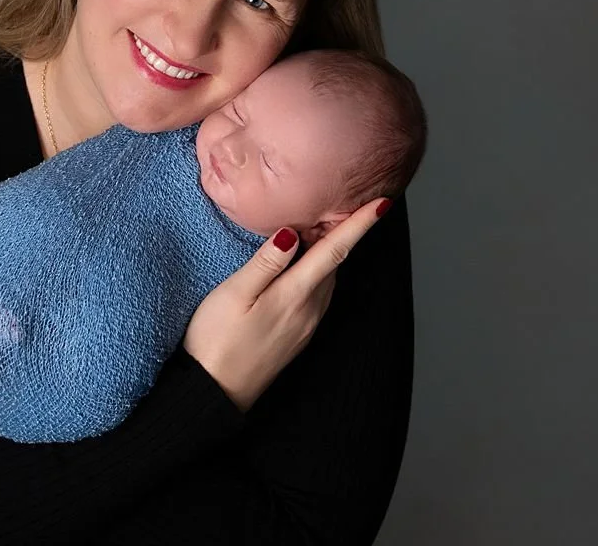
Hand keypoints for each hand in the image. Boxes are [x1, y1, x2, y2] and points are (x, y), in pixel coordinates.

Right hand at [182, 198, 392, 412]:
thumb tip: (294, 232)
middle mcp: (309, 311)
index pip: (336, 252)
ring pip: (327, 280)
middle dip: (343, 233)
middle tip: (342, 203)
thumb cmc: (216, 341)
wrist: (214, 393)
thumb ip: (266, 263)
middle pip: (335, 263)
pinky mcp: (297, 337)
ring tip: (321, 228)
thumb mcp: (234, 295)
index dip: (360, 225)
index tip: (383, 203)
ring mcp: (306, 326)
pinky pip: (318, 296)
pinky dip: (318, 273)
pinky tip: (302, 266)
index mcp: (296, 296)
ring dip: (329, 254)